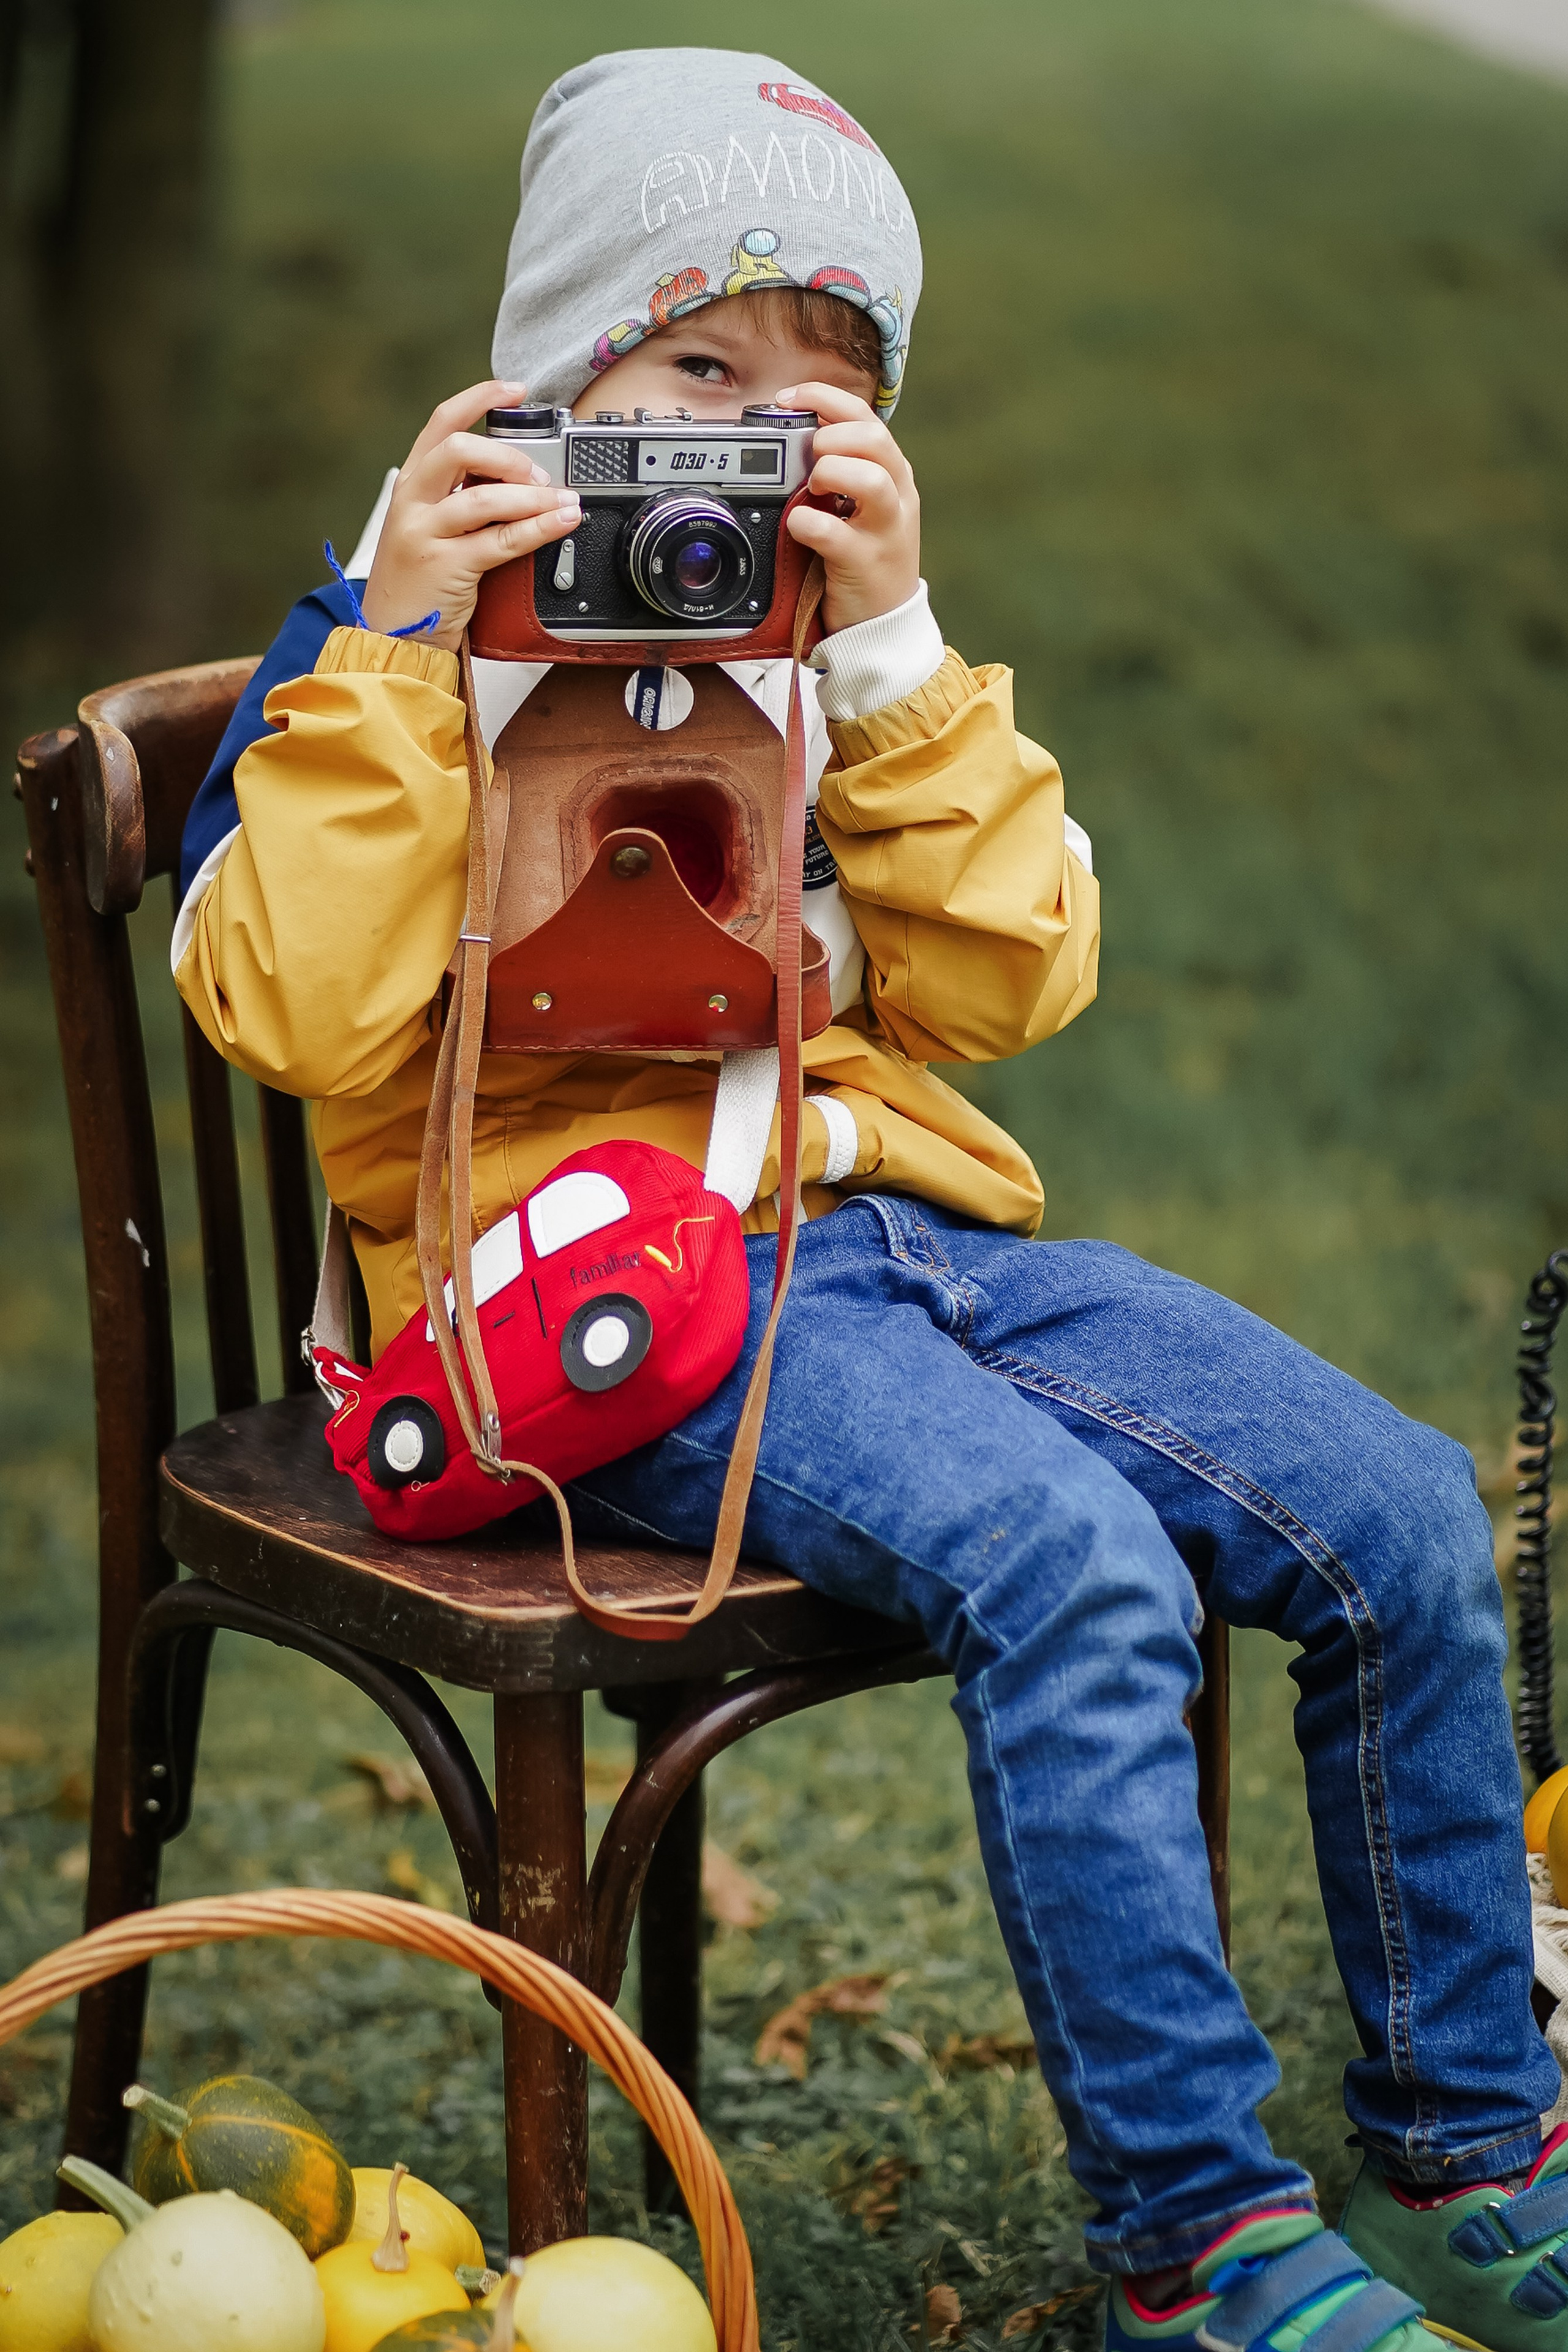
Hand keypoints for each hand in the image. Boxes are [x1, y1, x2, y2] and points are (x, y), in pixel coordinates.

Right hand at [360, 380, 580, 652]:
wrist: (394, 635)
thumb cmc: (420, 581)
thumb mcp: (431, 526)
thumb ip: (460, 496)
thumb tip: (516, 475)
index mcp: (411, 483)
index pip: (442, 423)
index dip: (479, 398)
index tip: (515, 390)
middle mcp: (413, 501)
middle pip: (459, 450)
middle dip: (508, 456)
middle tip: (537, 475)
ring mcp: (425, 533)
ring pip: (483, 498)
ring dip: (531, 496)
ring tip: (561, 500)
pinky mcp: (445, 566)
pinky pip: (501, 540)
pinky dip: (538, 527)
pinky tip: (561, 521)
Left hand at [775, 379, 920, 633]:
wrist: (883, 623)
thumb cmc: (863, 557)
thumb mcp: (859, 505)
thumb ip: (838, 469)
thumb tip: (794, 434)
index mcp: (892, 473)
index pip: (864, 416)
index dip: (823, 397)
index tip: (788, 400)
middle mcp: (896, 496)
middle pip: (874, 438)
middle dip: (832, 437)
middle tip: (810, 458)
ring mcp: (886, 531)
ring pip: (870, 479)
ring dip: (830, 473)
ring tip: (811, 489)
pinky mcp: (867, 564)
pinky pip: (835, 533)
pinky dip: (807, 523)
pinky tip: (798, 527)